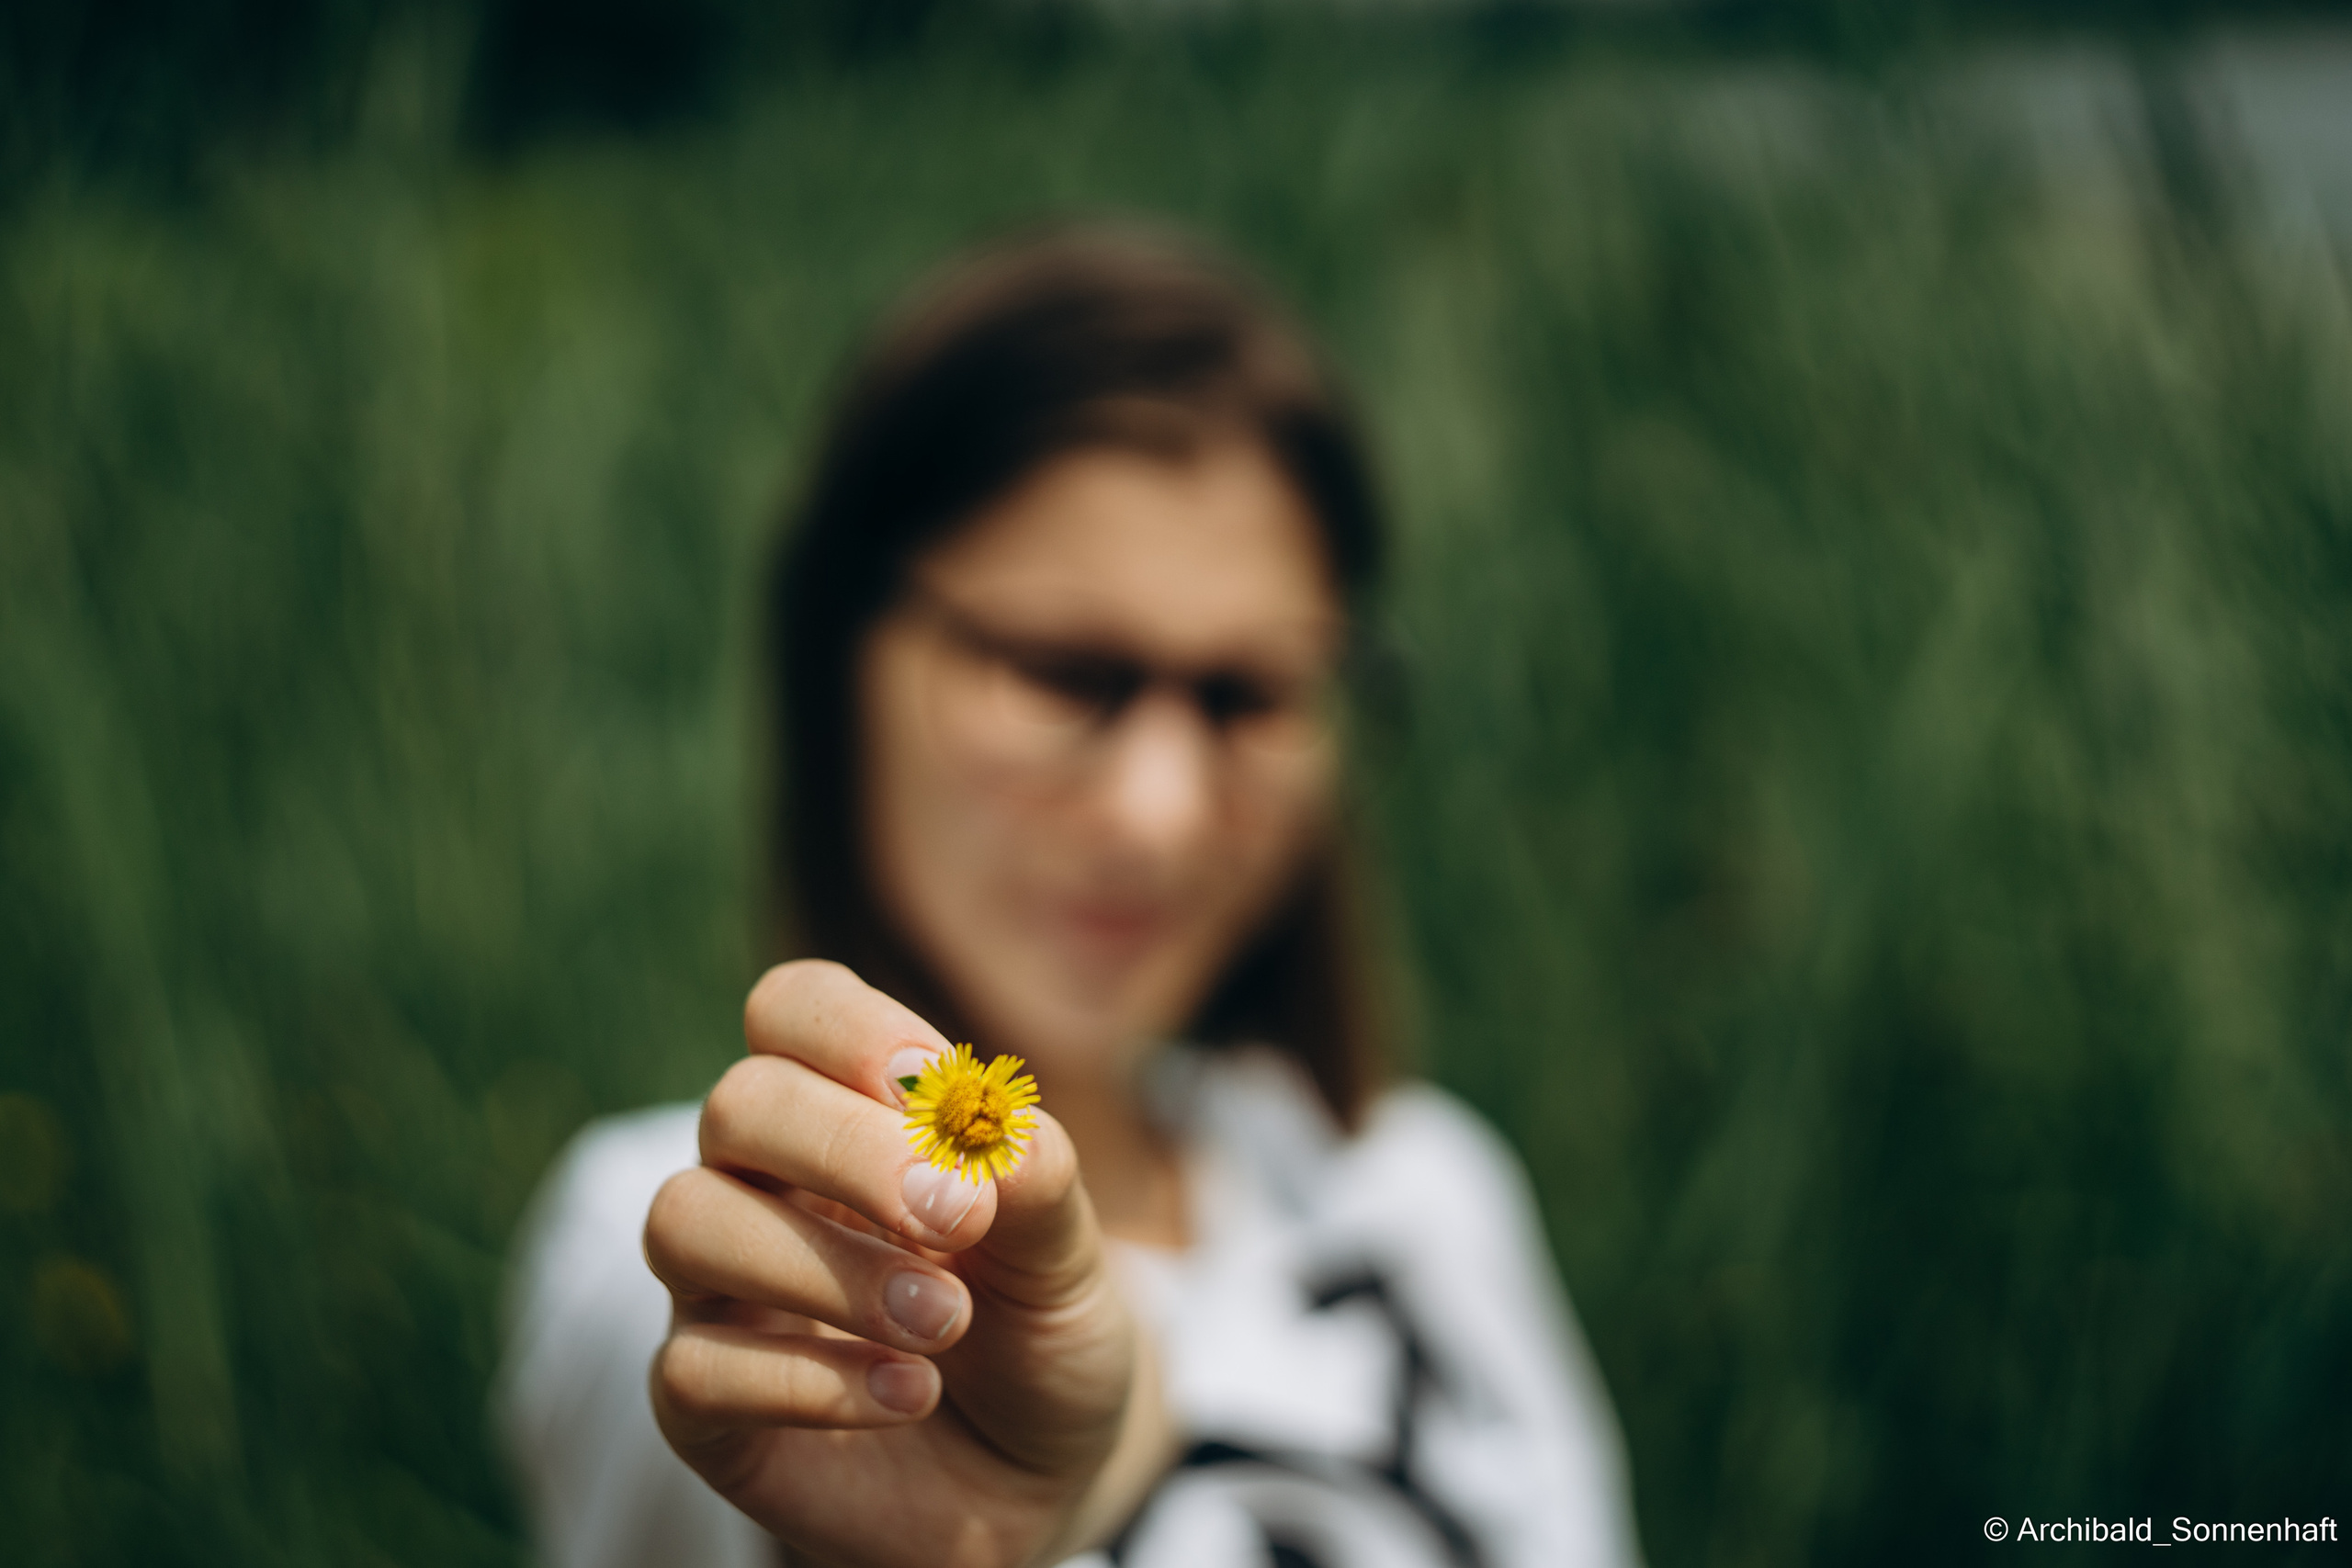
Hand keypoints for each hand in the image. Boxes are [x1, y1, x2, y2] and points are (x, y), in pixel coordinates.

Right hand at [644, 960, 1167, 1567]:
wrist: (1039, 1477)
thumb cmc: (1038, 1332)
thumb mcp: (1068, 1258)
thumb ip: (1037, 1180)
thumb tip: (988, 1120)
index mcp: (847, 1113)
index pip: (793, 1009)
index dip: (851, 1029)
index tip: (939, 1084)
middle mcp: (763, 1184)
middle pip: (737, 1103)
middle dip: (846, 1148)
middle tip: (957, 1217)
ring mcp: (722, 1291)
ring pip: (685, 1221)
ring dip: (826, 1267)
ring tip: (946, 1323)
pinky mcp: (702, 1407)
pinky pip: (692, 1367)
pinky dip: (810, 1380)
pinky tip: (912, 1397)